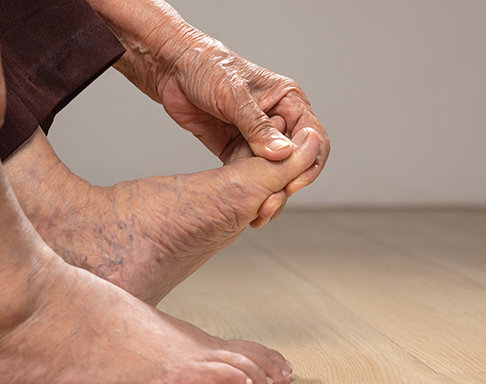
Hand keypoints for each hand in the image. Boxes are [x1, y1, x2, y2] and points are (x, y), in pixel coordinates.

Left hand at [111, 15, 328, 226]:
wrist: (173, 69)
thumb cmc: (207, 68)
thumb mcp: (234, 95)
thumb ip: (257, 126)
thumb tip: (282, 154)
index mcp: (289, 101)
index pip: (313, 138)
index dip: (308, 163)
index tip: (293, 182)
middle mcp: (277, 121)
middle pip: (295, 161)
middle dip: (286, 184)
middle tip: (269, 205)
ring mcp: (256, 137)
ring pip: (273, 173)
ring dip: (268, 193)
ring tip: (257, 214)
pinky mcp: (235, 149)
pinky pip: (249, 175)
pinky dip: (249, 191)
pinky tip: (244, 208)